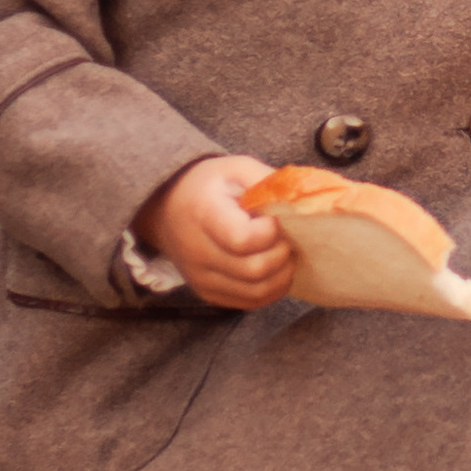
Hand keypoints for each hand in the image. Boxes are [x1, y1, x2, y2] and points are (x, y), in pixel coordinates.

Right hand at [133, 156, 295, 309]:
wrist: (167, 208)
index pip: (243, 239)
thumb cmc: (210, 186)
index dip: (270, 232)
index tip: (274, 219)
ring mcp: (200, 277)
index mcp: (203, 213)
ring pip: (255, 292)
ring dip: (281, 276)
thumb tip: (303, 201)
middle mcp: (197, 252)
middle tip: (286, 239)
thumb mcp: (237, 168)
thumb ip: (269, 182)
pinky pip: (249, 302)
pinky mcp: (208, 293)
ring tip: (284, 254)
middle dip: (282, 255)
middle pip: (254, 270)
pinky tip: (275, 271)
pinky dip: (270, 290)